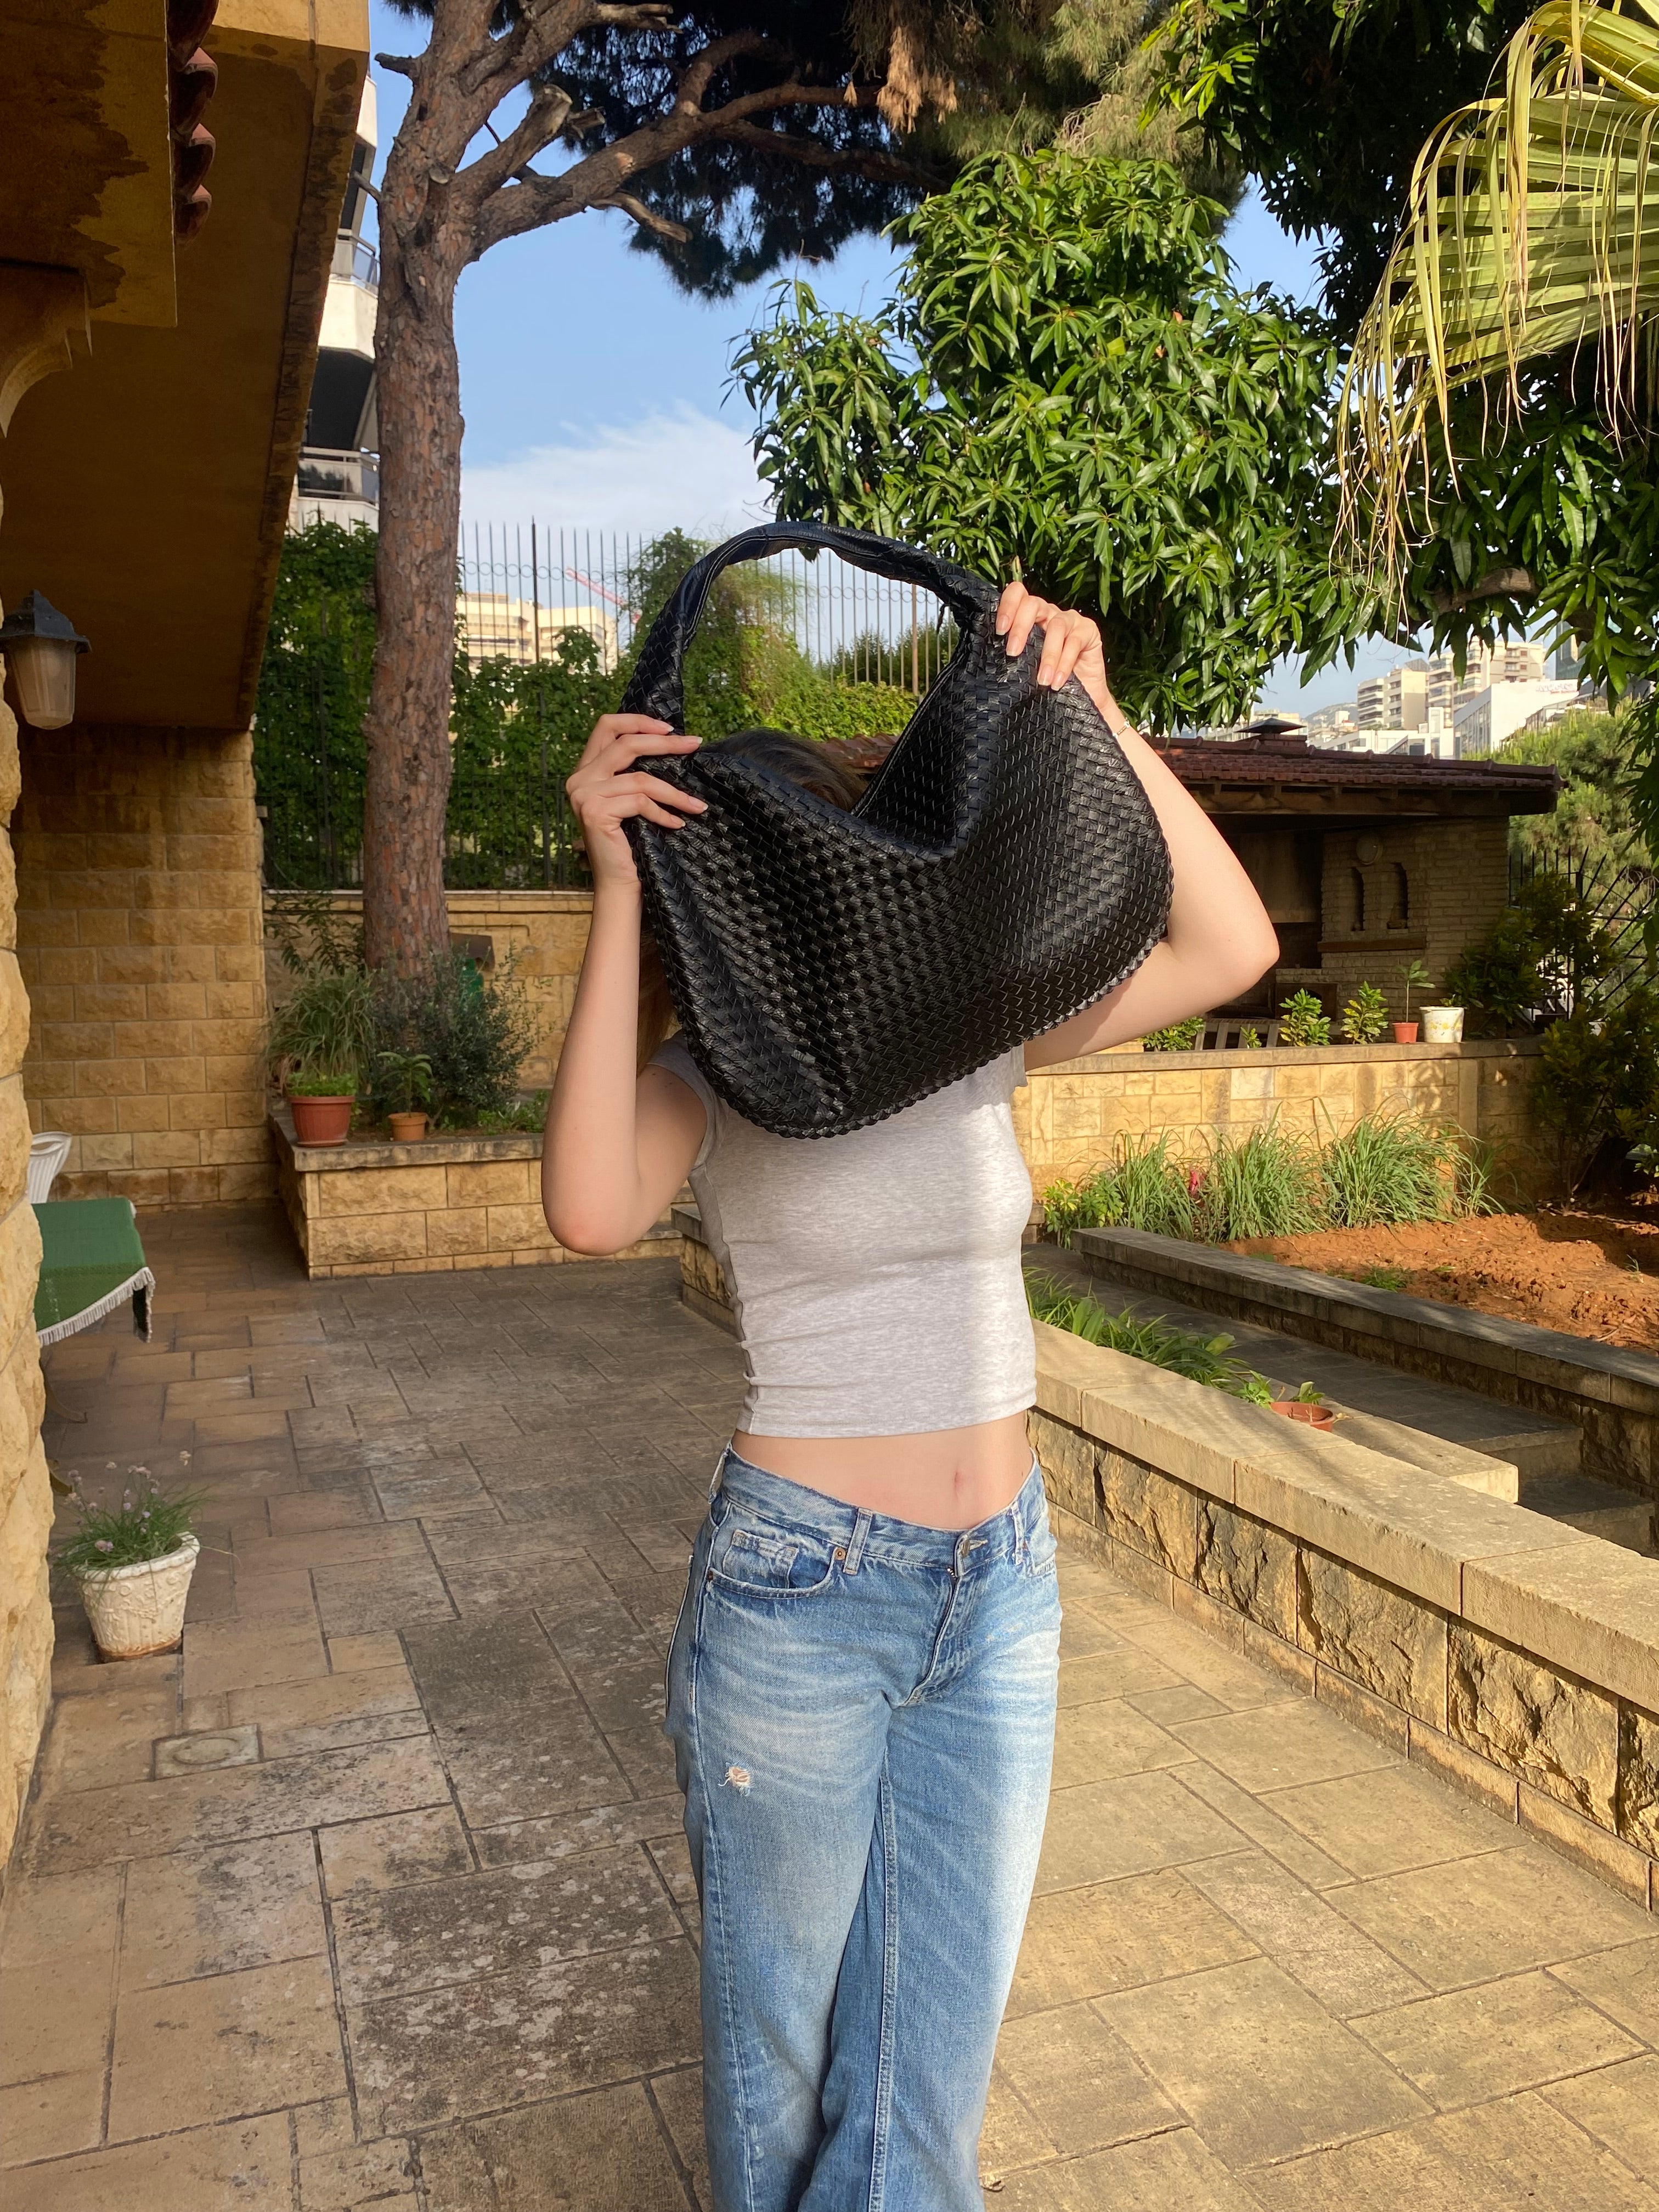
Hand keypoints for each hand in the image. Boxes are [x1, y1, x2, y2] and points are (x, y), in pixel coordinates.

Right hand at [566, 714, 706, 888]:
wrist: (619, 883)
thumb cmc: (630, 843)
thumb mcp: (630, 800)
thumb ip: (633, 772)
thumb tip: (673, 742)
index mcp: (585, 769)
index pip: (607, 726)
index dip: (638, 721)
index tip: (670, 728)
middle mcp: (579, 779)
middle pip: (626, 743)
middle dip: (665, 743)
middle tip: (695, 744)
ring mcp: (584, 795)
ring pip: (640, 778)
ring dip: (675, 792)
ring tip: (697, 805)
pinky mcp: (595, 812)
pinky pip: (640, 802)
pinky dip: (664, 813)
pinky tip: (677, 824)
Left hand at [995, 582, 1127, 734]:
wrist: (1082, 698)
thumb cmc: (1049, 679)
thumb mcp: (1027, 665)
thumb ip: (1015, 653)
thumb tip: (988, 658)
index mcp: (1031, 616)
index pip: (1018, 594)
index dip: (1007, 606)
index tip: (999, 631)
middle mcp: (1050, 613)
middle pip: (1033, 604)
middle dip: (1020, 627)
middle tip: (1012, 653)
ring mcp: (1071, 619)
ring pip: (1056, 626)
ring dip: (1047, 654)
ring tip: (1041, 679)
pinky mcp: (1089, 630)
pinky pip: (1074, 642)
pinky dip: (1064, 663)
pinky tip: (1056, 681)